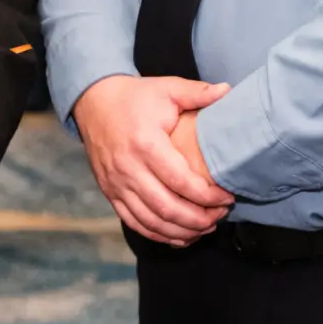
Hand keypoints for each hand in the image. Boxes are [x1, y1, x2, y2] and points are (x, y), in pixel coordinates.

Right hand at [72, 75, 234, 246]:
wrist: (94, 101)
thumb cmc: (135, 96)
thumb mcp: (167, 88)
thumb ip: (198, 92)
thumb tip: (228, 90)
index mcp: (146, 143)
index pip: (181, 182)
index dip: (208, 196)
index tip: (227, 196)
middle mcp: (128, 168)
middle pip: (168, 208)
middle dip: (199, 219)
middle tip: (220, 216)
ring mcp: (116, 183)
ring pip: (152, 221)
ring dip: (182, 231)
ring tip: (206, 227)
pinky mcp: (110, 192)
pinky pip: (134, 223)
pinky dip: (159, 235)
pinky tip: (180, 235)